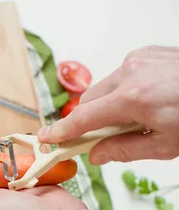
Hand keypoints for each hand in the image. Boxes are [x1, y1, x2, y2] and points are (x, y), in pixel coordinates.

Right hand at [38, 46, 178, 164]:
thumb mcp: (164, 146)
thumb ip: (123, 151)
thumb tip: (96, 155)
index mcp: (133, 99)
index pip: (83, 119)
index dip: (60, 132)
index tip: (45, 139)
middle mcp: (131, 73)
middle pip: (89, 102)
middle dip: (90, 122)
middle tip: (103, 141)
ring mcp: (138, 59)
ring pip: (104, 88)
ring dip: (108, 107)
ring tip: (134, 120)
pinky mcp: (146, 53)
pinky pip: (121, 75)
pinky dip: (122, 92)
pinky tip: (144, 103)